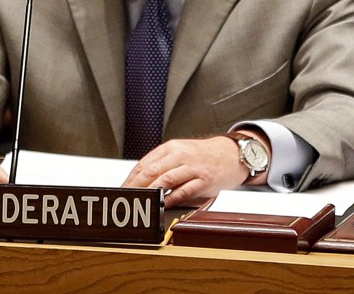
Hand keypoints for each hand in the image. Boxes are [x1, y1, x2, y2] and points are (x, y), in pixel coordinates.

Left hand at [122, 136, 250, 207]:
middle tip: (126, 198)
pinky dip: (171, 198)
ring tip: (140, 202)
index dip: (131, 178)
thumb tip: (141, 181)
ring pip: (166, 179)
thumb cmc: (203, 156)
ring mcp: (192, 167)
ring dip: (150, 192)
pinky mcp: (204, 179)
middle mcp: (180, 155)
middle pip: (151, 171)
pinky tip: (163, 204)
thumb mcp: (181, 152)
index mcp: (171, 148)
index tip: (122, 190)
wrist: (231, 154)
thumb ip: (163, 164)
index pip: (144, 164)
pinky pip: (184, 190)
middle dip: (136, 187)